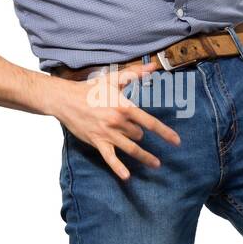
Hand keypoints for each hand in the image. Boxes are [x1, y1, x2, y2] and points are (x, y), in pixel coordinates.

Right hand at [49, 60, 179, 179]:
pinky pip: (110, 158)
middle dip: (139, 135)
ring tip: (155, 164)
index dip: (165, 133)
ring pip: (131, 148)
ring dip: (144, 157)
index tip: (176, 141)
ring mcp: (107, 133)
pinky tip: (127, 176)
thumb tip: (153, 67)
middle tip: (134, 131)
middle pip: (138, 135)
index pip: (150, 122)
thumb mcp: (113, 79)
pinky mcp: (97, 142)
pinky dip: (118, 168)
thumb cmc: (90, 89)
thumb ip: (135, 74)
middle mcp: (118, 122)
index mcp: (124, 107)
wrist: (65, 99)